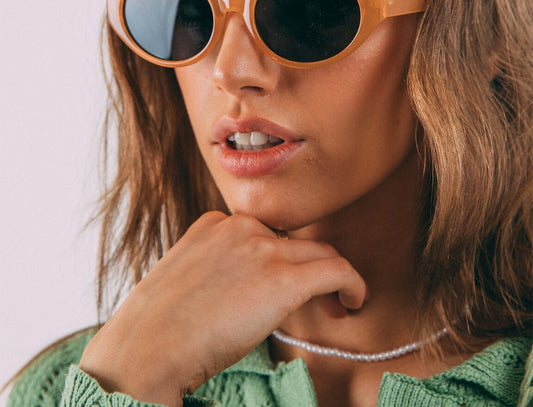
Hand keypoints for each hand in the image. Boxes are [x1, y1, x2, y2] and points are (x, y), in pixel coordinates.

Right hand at [79, 211, 366, 406]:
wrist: (146, 346)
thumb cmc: (154, 328)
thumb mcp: (181, 280)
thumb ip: (213, 270)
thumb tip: (236, 293)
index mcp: (215, 224)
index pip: (265, 234)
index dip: (281, 261)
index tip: (286, 286)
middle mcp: (241, 226)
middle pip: (295, 242)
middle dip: (309, 267)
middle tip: (320, 298)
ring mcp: (262, 248)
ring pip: (320, 253)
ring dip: (334, 277)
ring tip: (340, 304)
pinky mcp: (283, 277)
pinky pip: (336, 270)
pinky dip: (353, 283)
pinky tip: (354, 302)